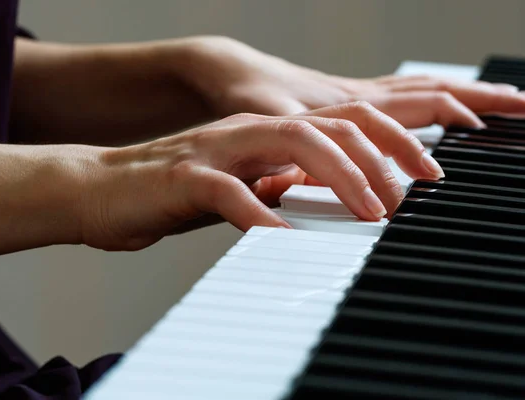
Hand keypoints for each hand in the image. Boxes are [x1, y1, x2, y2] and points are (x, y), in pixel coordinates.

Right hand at [79, 102, 440, 250]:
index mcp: (265, 132)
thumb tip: (316, 203)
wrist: (97, 186)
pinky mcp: (184, 177)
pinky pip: (230, 192)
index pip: (342, 124)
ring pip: (291, 143)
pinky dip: (262, 214)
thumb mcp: (238, 186)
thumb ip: (276, 187)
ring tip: (369, 213)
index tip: (427, 176)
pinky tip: (284, 237)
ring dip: (338, 177)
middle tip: (409, 198)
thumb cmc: (171, 190)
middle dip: (380, 157)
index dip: (390, 143)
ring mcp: (217, 149)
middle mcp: (248, 131)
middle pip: (331, 125)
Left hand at [182, 36, 524, 125]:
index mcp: (354, 101)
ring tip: (500, 105)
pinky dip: (429, 100)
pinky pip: (401, 96)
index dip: (457, 119)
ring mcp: (356, 95)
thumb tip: (326, 174)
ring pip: (422, 91)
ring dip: (464, 96)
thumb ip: (301, 146)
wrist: (228, 72)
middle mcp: (364, 95)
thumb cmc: (248, 96)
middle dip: (484, 98)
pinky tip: (437, 110)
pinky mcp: (345, 99)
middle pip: (436, 93)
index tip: (491, 134)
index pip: (421, 106)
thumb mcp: (273, 124)